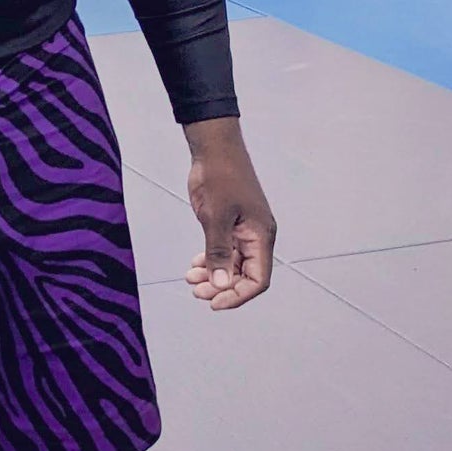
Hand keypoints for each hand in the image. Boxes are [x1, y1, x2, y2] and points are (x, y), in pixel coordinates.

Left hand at [182, 117, 275, 309]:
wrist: (214, 148)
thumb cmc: (220, 177)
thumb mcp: (215, 218)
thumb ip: (218, 252)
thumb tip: (221, 284)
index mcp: (261, 236)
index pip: (257, 280)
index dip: (237, 295)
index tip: (213, 302)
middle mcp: (256, 236)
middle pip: (245, 275)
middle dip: (221, 287)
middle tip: (195, 290)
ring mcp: (244, 230)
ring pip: (233, 264)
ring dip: (214, 274)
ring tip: (190, 278)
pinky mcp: (232, 223)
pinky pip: (226, 250)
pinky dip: (211, 260)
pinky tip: (195, 264)